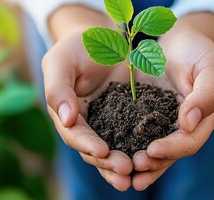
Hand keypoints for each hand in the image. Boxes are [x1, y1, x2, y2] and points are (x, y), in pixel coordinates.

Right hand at [43, 6, 132, 190]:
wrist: (104, 39)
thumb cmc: (76, 47)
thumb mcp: (61, 61)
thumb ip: (58, 89)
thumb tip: (66, 120)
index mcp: (67, 114)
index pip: (74, 134)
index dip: (87, 144)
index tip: (103, 151)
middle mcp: (88, 124)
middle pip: (95, 150)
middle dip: (109, 162)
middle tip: (126, 170)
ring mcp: (109, 123)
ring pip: (115, 150)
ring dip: (124, 164)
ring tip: (137, 174)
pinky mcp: (130, 118)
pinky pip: (136, 136)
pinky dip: (142, 148)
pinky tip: (155, 158)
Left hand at [131, 13, 213, 190]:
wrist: (180, 40)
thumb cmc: (199, 50)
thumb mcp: (210, 67)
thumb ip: (206, 95)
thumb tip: (190, 123)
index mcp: (206, 118)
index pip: (190, 140)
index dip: (172, 149)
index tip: (152, 151)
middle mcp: (187, 127)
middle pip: (171, 153)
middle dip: (153, 162)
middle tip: (133, 166)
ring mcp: (168, 124)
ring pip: (155, 150)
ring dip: (140, 162)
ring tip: (121, 171)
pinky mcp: (149, 117)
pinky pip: (139, 135)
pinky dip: (128, 145)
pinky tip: (111, 153)